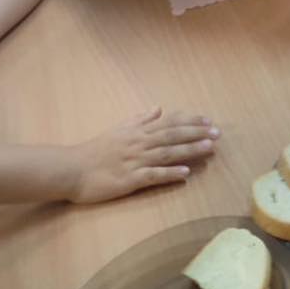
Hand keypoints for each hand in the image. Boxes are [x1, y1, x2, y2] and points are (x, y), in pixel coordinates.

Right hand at [65, 108, 217, 203]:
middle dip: (197, 133)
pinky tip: (186, 173)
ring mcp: (135, 161)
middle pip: (173, 136)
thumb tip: (158, 108)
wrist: (71, 169)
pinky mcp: (129, 179)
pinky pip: (153, 176)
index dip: (190, 121)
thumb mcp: (118, 129)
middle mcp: (139, 144)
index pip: (169, 123)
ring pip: (167, 153)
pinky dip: (170, 173)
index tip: (209, 120)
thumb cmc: (95, 150)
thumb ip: (140, 119)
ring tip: (210, 147)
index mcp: (137, 132)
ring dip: (190, 150)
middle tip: (218, 132)